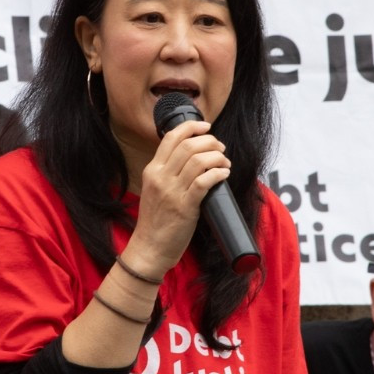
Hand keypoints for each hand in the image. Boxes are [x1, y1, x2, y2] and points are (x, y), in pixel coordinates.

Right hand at [130, 118, 230, 273]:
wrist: (149, 248)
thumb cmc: (155, 221)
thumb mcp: (154, 189)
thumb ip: (167, 172)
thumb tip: (192, 156)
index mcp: (152, 170)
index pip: (171, 137)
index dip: (191, 126)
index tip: (206, 126)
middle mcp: (160, 177)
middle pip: (188, 145)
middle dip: (210, 141)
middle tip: (220, 147)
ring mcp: (172, 192)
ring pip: (198, 160)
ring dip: (217, 157)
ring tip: (224, 161)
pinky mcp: (185, 207)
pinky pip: (204, 181)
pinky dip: (218, 173)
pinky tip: (224, 173)